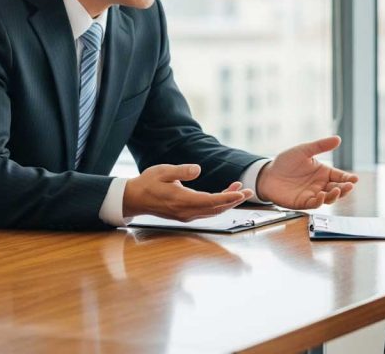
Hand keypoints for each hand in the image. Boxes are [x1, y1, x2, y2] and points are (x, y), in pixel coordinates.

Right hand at [122, 164, 252, 220]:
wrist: (134, 199)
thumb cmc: (147, 183)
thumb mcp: (163, 171)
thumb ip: (181, 171)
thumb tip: (197, 169)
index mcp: (181, 200)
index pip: (210, 200)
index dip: (227, 197)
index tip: (240, 192)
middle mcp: (186, 211)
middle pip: (215, 208)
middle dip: (234, 200)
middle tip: (249, 191)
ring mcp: (186, 215)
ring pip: (212, 211)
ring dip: (227, 202)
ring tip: (240, 190)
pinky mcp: (186, 214)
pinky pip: (207, 211)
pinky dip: (218, 204)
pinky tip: (225, 193)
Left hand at [256, 136, 357, 208]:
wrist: (267, 173)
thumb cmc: (285, 162)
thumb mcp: (304, 150)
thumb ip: (320, 146)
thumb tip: (338, 139)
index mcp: (323, 172)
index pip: (339, 176)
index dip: (348, 178)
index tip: (354, 179)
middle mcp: (320, 184)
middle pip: (337, 189)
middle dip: (345, 188)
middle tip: (349, 186)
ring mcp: (312, 194)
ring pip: (328, 198)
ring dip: (334, 195)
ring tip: (337, 189)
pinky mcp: (302, 202)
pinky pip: (314, 203)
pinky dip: (319, 201)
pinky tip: (321, 195)